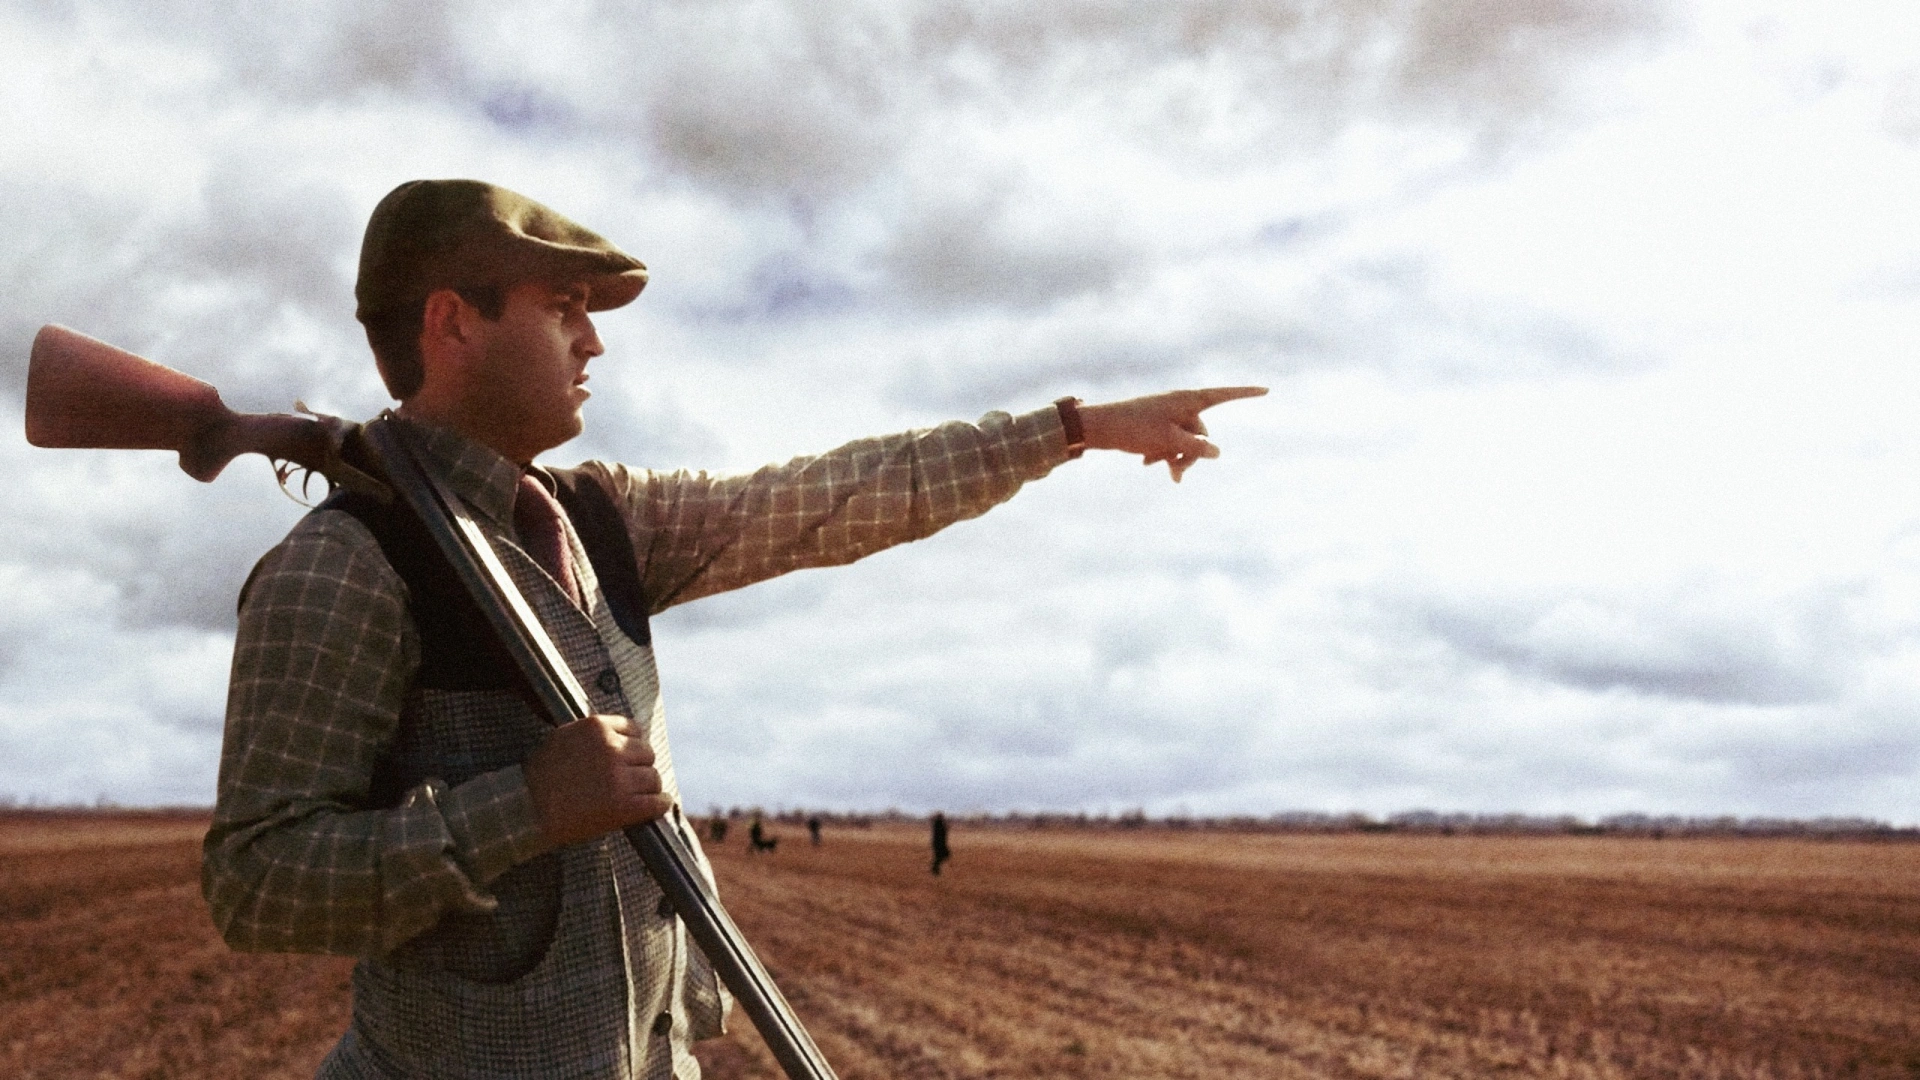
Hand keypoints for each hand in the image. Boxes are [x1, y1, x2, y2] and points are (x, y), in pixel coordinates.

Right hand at [523, 714, 670, 846]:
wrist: (526, 809)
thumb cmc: (542, 775)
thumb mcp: (564, 738)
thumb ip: (593, 734)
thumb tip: (623, 735)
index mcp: (597, 727)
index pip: (634, 730)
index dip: (631, 746)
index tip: (627, 758)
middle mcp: (611, 749)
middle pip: (648, 754)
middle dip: (639, 767)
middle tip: (629, 781)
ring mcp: (619, 778)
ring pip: (654, 778)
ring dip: (647, 788)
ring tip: (636, 796)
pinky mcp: (624, 806)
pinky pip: (657, 802)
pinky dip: (659, 805)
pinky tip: (654, 807)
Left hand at [1078, 386, 1267, 481]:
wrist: (1098, 427)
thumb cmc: (1134, 428)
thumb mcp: (1169, 441)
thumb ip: (1196, 448)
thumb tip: (1217, 452)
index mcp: (1186, 400)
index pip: (1223, 396)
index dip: (1245, 394)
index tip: (1266, 390)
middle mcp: (1180, 405)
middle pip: (1201, 432)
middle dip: (1191, 453)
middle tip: (1174, 472)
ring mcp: (1168, 415)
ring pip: (1185, 440)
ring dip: (1175, 456)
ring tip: (1155, 466)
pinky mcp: (1156, 425)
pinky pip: (1170, 441)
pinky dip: (1163, 453)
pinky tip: (1146, 463)